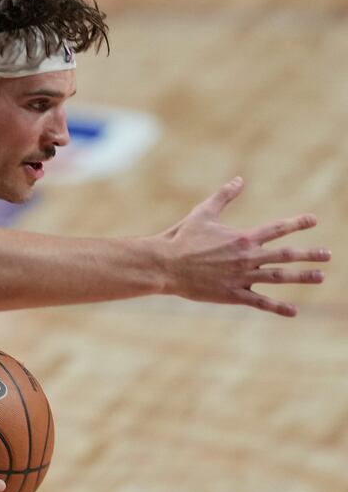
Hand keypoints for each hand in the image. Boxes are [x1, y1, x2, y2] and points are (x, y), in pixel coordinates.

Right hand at [159, 177, 328, 315]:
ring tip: (320, 276)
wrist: (165, 264)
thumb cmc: (181, 238)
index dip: (296, 223)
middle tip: (328, 255)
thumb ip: (224, 196)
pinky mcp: (231, 294)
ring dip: (302, 277)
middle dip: (309, 254)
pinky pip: (259, 302)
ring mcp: (241, 277)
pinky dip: (277, 307)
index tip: (313, 220)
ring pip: (278, 277)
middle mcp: (246, 257)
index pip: (277, 229)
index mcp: (242, 237)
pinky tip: (293, 311)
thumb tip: (239, 180)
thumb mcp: (203, 213)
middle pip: (285, 255)